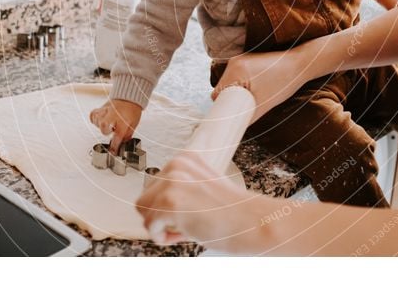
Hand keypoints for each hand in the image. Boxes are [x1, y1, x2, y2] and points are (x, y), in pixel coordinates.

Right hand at [89, 99, 142, 151]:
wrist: (129, 98)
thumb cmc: (132, 111)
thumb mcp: (133, 125)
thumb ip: (127, 135)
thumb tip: (122, 144)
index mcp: (123, 121)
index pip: (117, 136)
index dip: (114, 146)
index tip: (112, 151)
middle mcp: (114, 115)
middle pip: (103, 125)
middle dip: (105, 132)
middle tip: (110, 131)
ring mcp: (107, 111)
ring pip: (97, 119)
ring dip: (100, 125)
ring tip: (106, 124)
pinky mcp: (102, 108)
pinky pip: (93, 114)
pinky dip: (95, 119)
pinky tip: (100, 120)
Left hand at [135, 152, 269, 248]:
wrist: (254, 222)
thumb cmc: (232, 212)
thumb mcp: (202, 187)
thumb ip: (180, 188)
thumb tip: (150, 206)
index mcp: (184, 159)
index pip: (154, 187)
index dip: (167, 208)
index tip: (188, 213)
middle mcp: (176, 165)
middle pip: (143, 199)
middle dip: (159, 218)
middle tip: (186, 224)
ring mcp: (173, 183)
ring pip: (143, 213)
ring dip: (161, 227)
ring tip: (186, 229)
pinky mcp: (171, 202)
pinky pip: (150, 227)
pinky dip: (163, 238)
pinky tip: (185, 234)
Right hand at [212, 50, 308, 116]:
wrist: (301, 64)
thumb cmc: (284, 83)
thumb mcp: (263, 104)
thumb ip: (246, 117)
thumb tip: (235, 127)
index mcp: (235, 70)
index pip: (217, 93)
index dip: (222, 107)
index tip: (229, 116)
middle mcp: (234, 62)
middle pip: (223, 88)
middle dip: (231, 100)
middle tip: (243, 109)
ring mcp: (241, 59)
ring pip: (231, 82)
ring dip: (238, 92)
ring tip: (253, 98)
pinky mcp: (248, 60)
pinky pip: (238, 76)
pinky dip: (243, 85)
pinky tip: (257, 89)